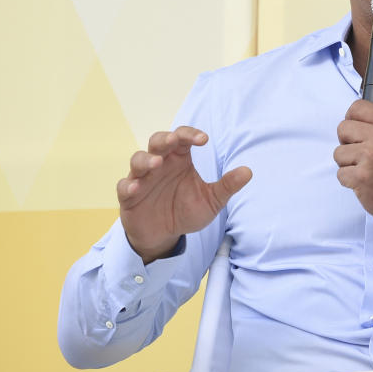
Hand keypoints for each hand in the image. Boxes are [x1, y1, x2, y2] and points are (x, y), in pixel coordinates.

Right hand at [116, 126, 251, 263]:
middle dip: (165, 139)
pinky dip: (129, 185)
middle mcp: (160, 164)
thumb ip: (227, 186)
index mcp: (179, 160)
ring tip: (157, 164)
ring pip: (138, 159)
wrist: (165, 236)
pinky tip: (136, 188)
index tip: (204, 139)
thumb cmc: (186, 211)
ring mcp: (142, 178)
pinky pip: (124, 186)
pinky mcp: (129, 196)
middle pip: (157, 142)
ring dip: (146, 159)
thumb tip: (248, 171)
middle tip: (174, 141)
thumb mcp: (211, 201)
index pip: (183, 139)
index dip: (190, 135)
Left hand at [334, 85, 372, 233]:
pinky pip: (340, 174)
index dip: (353, 119)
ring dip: (348, 165)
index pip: (357, 108)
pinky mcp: (361, 177)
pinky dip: (350, 181)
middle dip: (348, 143)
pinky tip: (366, 183)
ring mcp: (370, 158)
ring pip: (338, 153)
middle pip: (342, 129)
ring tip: (367, 170)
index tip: (359, 132)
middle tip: (364, 155)